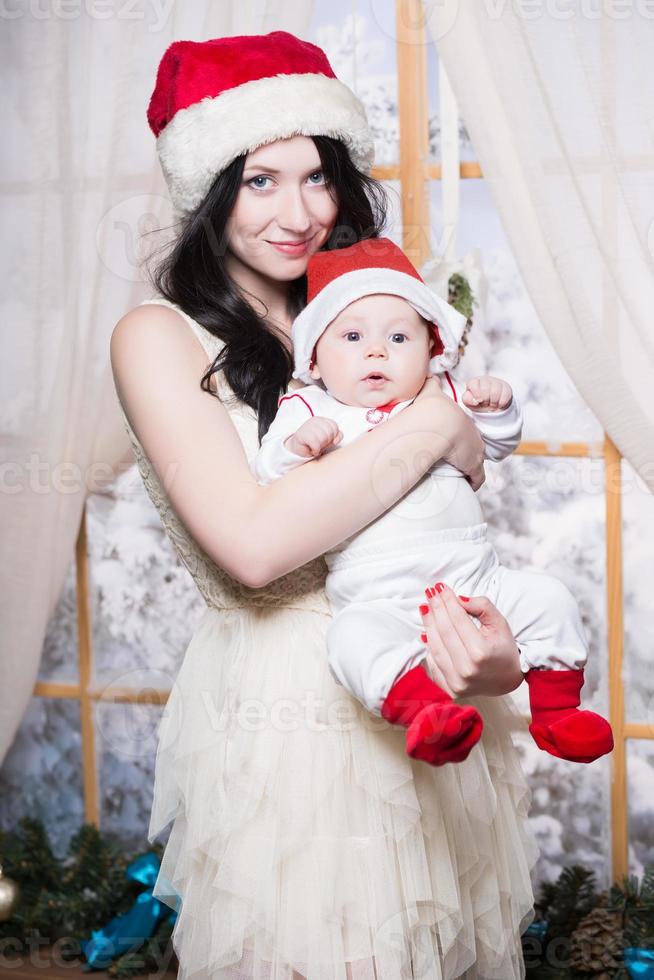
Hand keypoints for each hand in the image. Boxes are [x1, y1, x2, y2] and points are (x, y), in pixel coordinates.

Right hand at [284, 416, 342, 458]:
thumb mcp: (329, 440)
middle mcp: (314, 420)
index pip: (334, 426)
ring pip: (323, 437)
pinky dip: (315, 449)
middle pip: (329, 432)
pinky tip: (313, 450)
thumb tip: (335, 440)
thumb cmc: (314, 444)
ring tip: (315, 447)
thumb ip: (337, 436)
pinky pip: (315, 443)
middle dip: (327, 442)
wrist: (297, 449)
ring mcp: (307, 426)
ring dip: (320, 446)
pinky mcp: (301, 434)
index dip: (333, 437)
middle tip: (320, 445)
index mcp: (321, 420)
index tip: (326, 441)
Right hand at [410, 375, 485, 490]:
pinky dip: (473, 482)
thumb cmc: (431, 409)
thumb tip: (428, 375)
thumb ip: (431, 384)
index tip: (453, 444)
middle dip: (466, 454)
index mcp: (463, 422)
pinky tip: (468, 485)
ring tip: (460, 476)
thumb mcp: (431, 393)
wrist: (436, 422)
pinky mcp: (473, 466)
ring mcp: (474, 452)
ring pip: (476, 464)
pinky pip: (477, 478)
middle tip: (455, 461)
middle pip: (473, 447)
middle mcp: (472, 436)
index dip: (460, 438)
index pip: (465, 432)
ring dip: (469, 470)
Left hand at [419, 582, 522, 697]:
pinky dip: (429, 646)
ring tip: (426, 608)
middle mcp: (467, 669)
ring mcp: (456, 682)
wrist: (506, 680)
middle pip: (443, 631)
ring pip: (434, 647)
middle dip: (435, 609)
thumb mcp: (500, 623)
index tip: (441, 587)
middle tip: (430, 593)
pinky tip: (428, 632)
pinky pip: (433, 663)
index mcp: (481, 652)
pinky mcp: (449, 690)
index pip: (457, 619)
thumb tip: (459, 599)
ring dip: (428, 625)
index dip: (447, 601)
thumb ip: (482, 606)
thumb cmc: (503, 649)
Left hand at [462, 375, 512, 412]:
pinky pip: (505, 396)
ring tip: (491, 404)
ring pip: (495, 392)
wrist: (492, 407)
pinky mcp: (506, 387)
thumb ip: (467, 399)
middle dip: (485, 400)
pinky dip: (501, 404)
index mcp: (474, 382)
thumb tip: (474, 400)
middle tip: (485, 403)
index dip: (476, 394)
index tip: (478, 401)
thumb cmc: (478, 403)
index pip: (473, 383)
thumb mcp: (469, 402)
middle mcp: (485, 379)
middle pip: (485, 389)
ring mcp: (496, 382)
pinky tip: (498, 403)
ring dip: (493, 403)